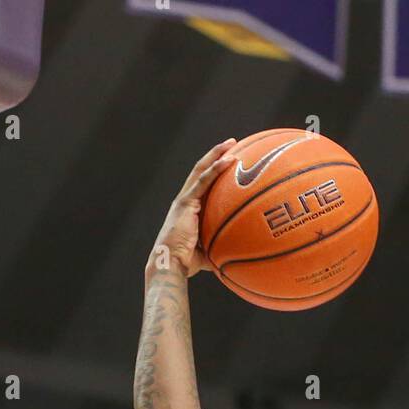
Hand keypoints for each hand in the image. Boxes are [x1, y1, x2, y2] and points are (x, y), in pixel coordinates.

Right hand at [149, 138, 237, 277]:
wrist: (170, 264)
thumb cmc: (186, 263)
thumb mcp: (208, 253)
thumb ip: (221, 248)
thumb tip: (238, 254)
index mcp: (189, 209)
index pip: (203, 184)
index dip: (214, 171)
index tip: (229, 162)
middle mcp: (185, 200)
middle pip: (202, 171)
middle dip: (216, 155)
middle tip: (232, 144)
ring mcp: (184, 199)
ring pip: (201, 169)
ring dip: (217, 154)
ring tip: (232, 143)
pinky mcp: (185, 202)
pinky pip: (203, 181)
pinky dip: (216, 169)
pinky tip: (229, 160)